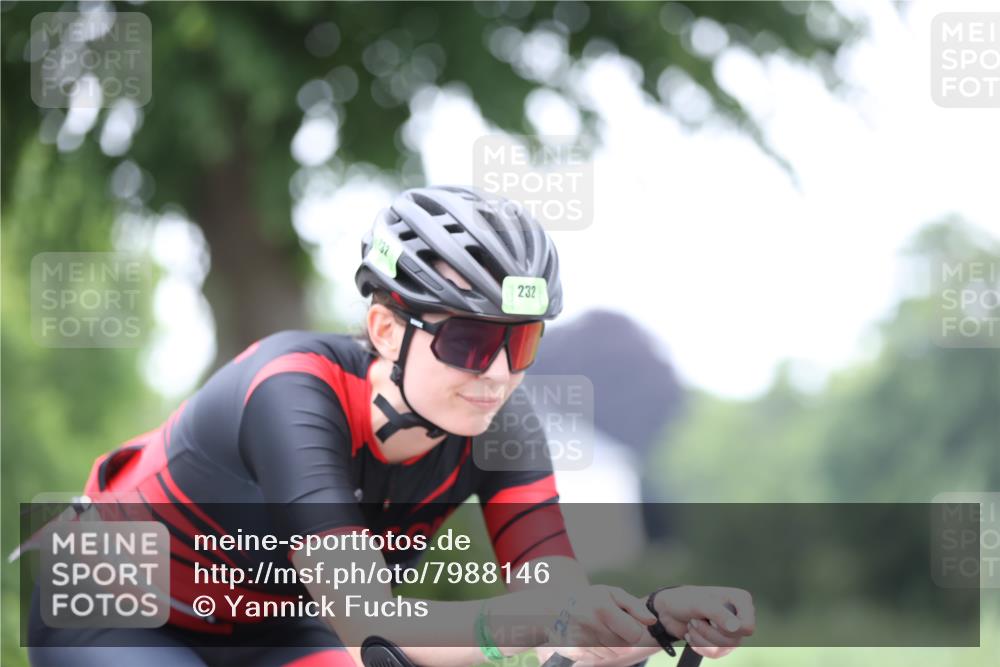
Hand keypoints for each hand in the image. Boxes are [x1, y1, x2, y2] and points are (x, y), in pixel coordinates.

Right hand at [543, 585, 657, 662]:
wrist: (556, 606)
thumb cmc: (591, 599)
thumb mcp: (612, 593)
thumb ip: (635, 606)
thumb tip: (652, 621)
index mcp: (602, 607)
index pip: (635, 634)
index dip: (635, 630)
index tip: (627, 623)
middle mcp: (589, 624)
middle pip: (624, 646)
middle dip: (622, 637)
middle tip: (611, 625)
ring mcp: (580, 639)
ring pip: (612, 655)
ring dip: (611, 647)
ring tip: (600, 631)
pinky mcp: (573, 651)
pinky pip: (599, 660)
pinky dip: (599, 653)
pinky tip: (592, 640)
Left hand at [652, 586, 754, 658]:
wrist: (670, 611)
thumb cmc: (686, 600)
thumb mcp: (700, 603)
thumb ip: (718, 613)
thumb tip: (736, 628)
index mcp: (741, 601)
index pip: (748, 627)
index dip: (729, 629)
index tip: (711, 618)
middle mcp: (740, 616)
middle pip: (734, 641)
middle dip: (708, 632)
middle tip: (695, 620)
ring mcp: (732, 631)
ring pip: (724, 649)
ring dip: (702, 639)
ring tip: (692, 625)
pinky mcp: (721, 642)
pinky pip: (715, 654)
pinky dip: (699, 646)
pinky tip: (692, 634)